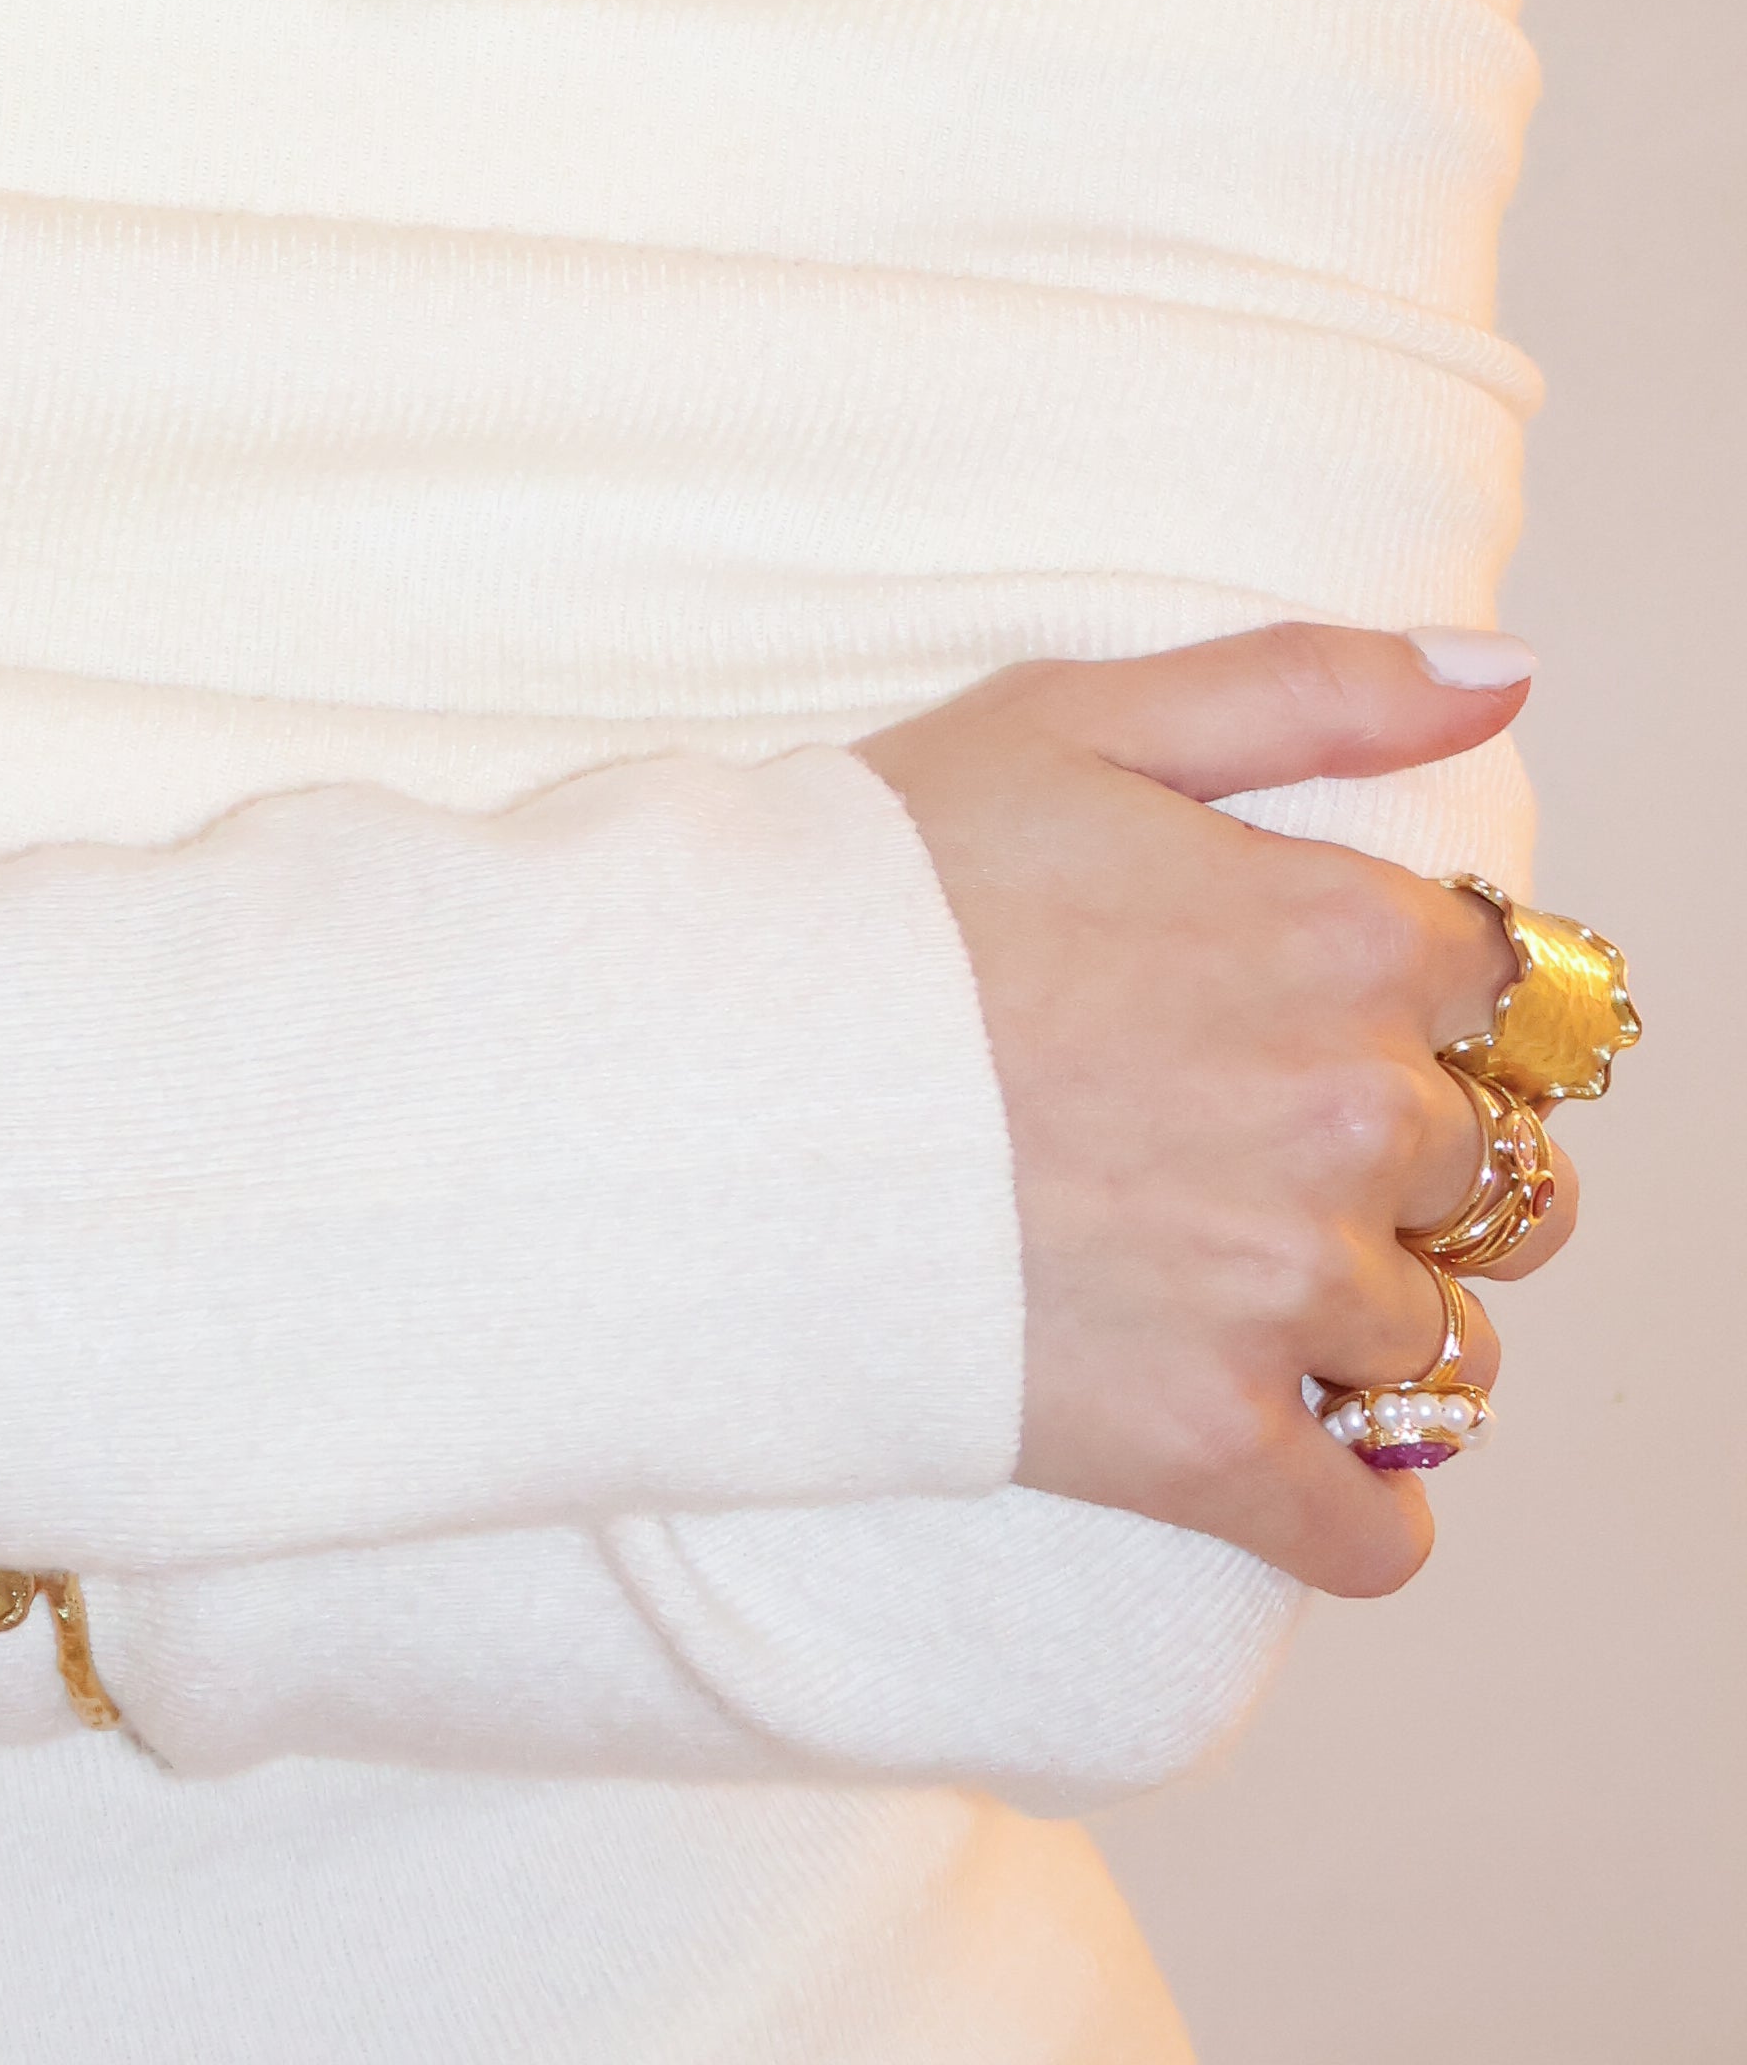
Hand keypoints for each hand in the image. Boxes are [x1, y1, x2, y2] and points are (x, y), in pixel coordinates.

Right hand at [860, 625, 1566, 1595]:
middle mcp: (1350, 1116)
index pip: (1492, 987)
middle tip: (1245, 1144)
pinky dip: (1352, 1516)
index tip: (1302, 1008)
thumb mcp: (1080, 717)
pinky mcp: (1209, 1442)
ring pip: (1442, 1352)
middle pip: (1485, 1173)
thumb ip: (1315, 686)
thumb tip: (1503, 676)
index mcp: (1342, 935)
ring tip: (1234, 1289)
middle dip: (1396, 1167)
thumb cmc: (875, 886)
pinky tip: (1284, 1462)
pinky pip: (1371, 1534)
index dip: (1401, 995)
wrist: (706, 1076)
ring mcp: (1285, 1290)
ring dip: (1371, 1333)